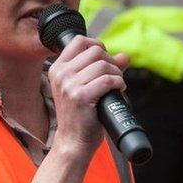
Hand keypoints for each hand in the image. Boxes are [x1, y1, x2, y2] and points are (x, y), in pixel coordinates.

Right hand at [47, 35, 129, 155]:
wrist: (73, 141)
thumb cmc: (80, 115)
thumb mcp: (85, 87)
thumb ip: (104, 69)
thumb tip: (125, 56)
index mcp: (57, 69)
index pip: (79, 41)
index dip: (97, 45)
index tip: (105, 58)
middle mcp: (61, 74)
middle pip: (95, 51)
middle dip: (110, 62)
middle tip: (114, 77)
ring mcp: (69, 85)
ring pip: (103, 65)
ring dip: (117, 74)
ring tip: (117, 86)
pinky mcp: (80, 96)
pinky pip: (108, 80)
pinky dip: (119, 84)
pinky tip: (118, 91)